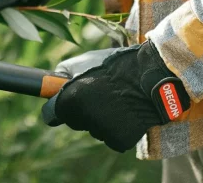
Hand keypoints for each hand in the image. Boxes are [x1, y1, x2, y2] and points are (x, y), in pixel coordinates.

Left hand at [42, 40, 189, 152]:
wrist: (151, 75)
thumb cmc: (115, 66)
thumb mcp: (84, 61)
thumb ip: (63, 73)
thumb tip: (51, 84)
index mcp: (69, 100)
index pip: (51, 115)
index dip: (58, 106)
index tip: (64, 102)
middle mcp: (83, 119)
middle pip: (75, 121)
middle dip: (83, 110)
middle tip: (99, 94)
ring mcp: (102, 131)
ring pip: (94, 129)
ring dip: (101, 118)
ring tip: (117, 99)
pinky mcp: (120, 140)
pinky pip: (112, 138)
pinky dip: (118, 128)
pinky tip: (126, 113)